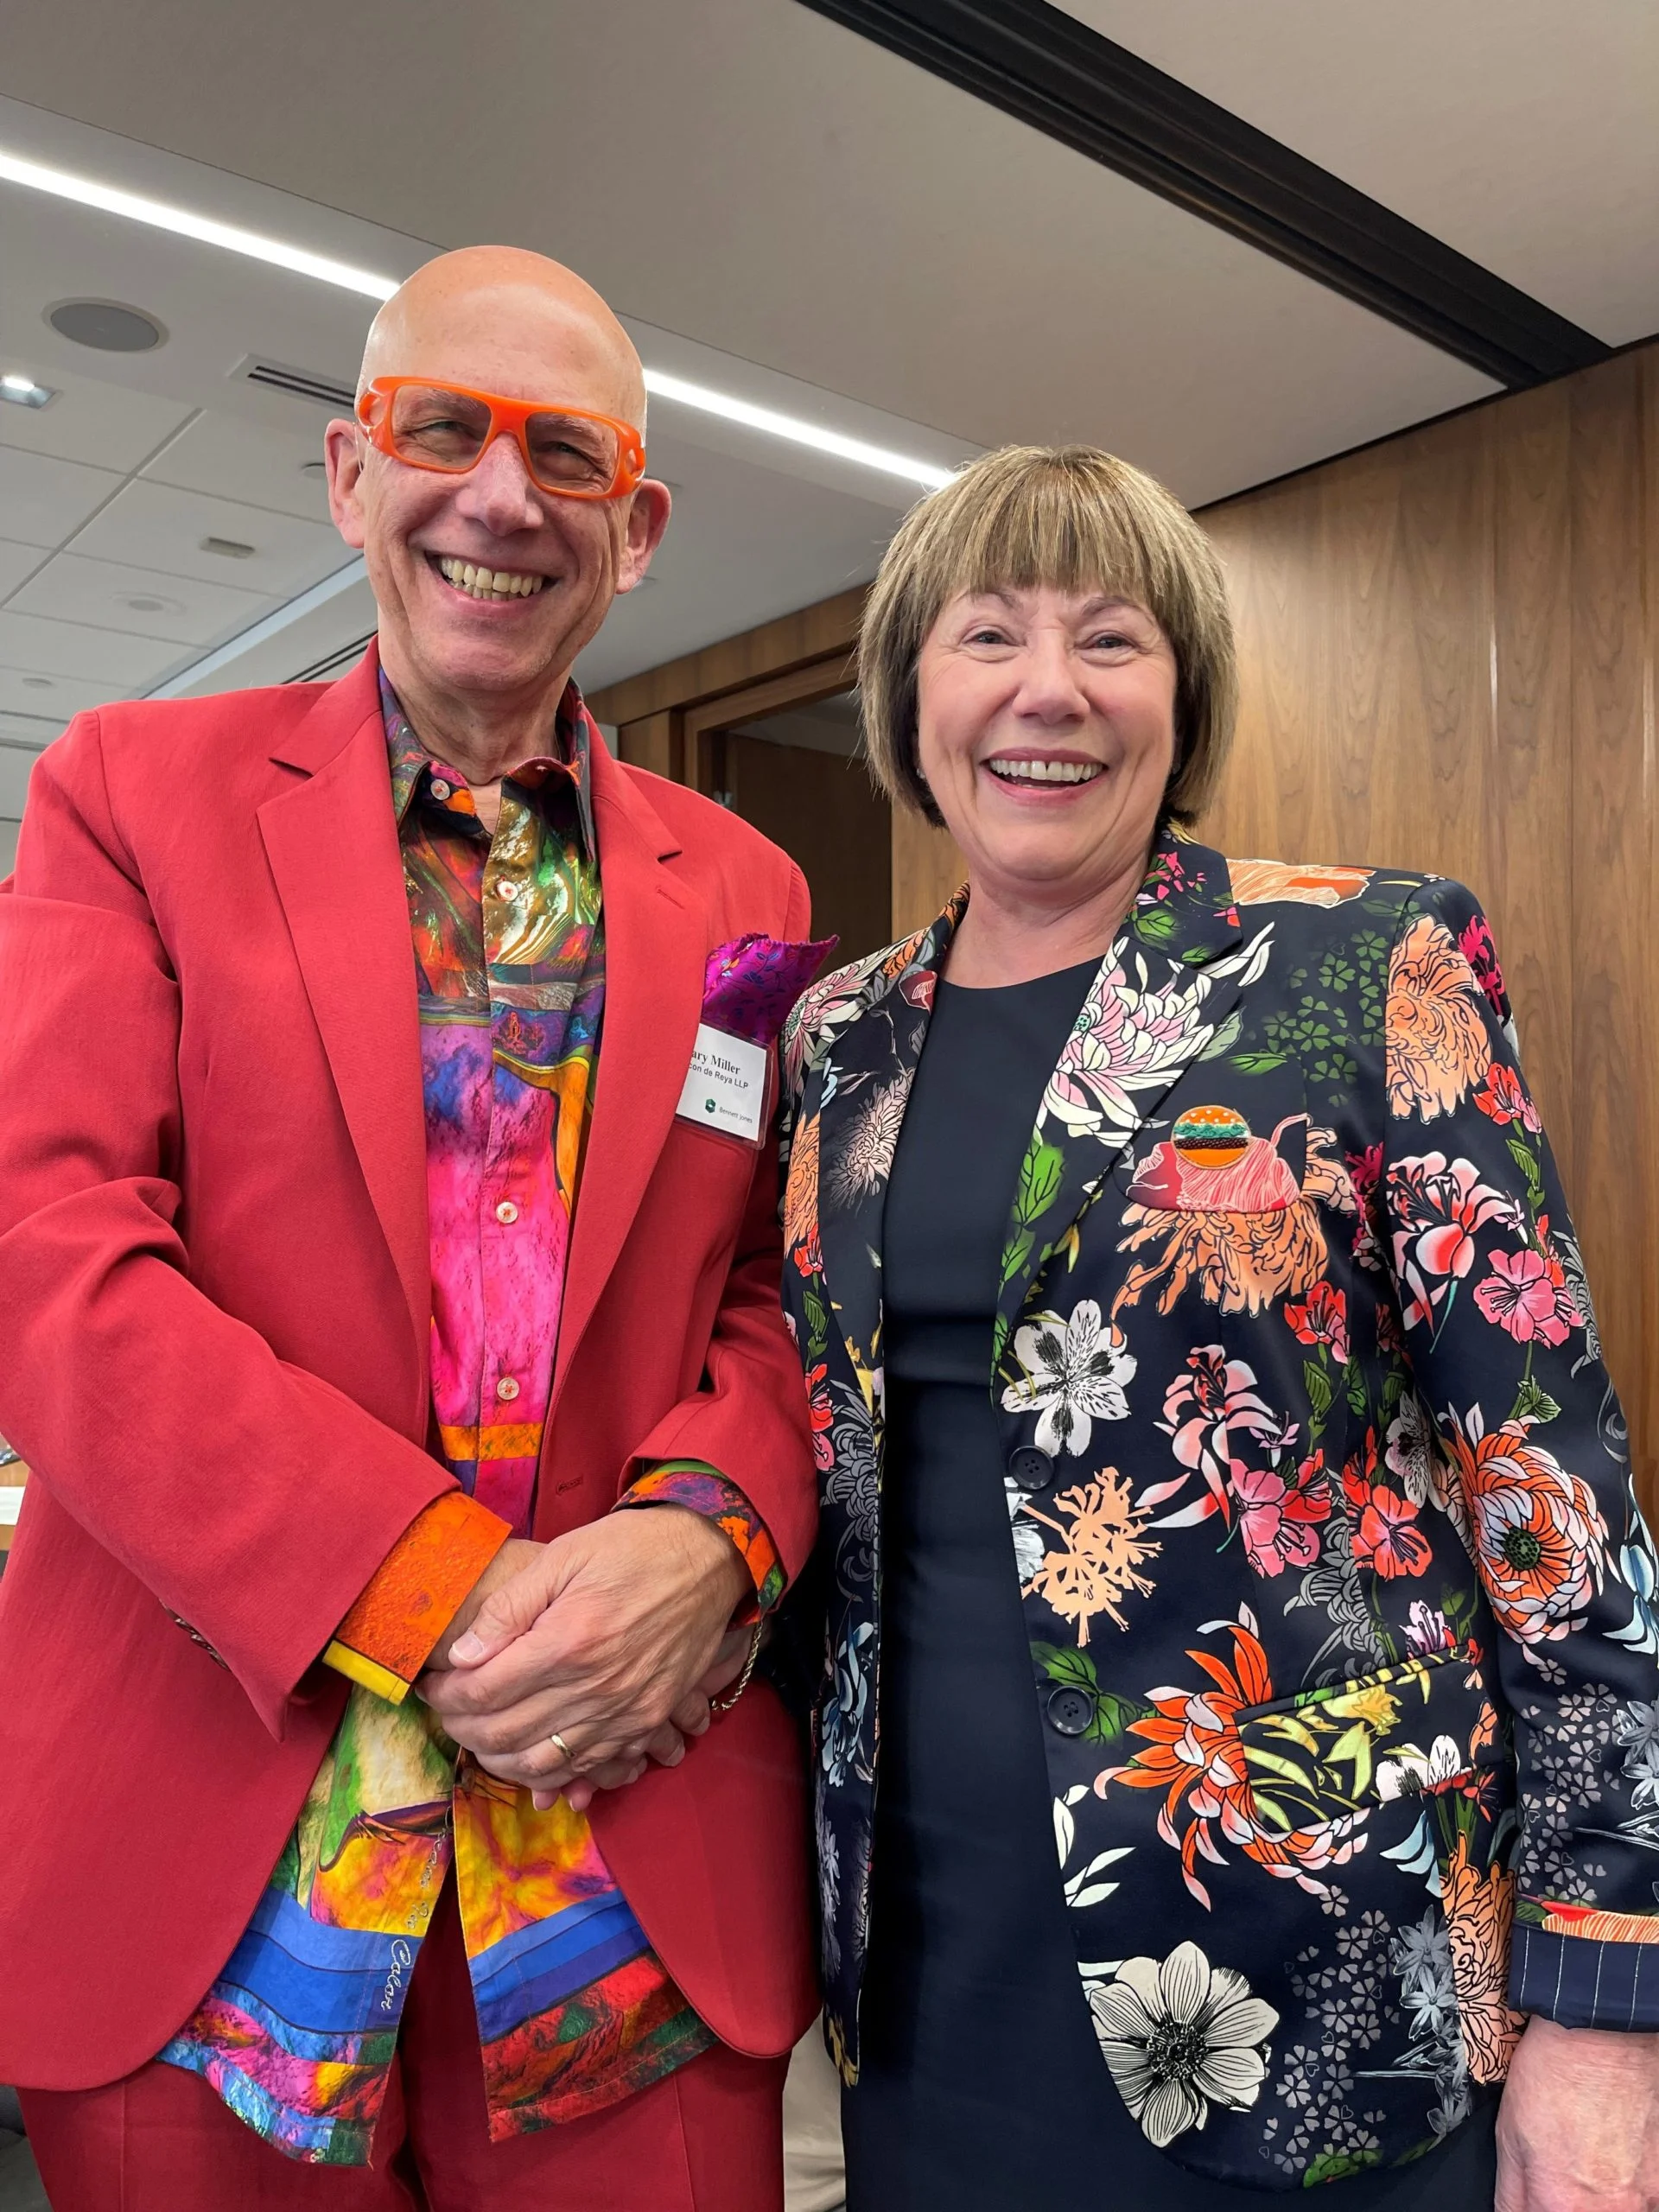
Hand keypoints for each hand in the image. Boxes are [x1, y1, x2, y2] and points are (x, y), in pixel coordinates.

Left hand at [417, 1506, 752, 1811]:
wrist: (710, 1560)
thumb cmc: (632, 1549)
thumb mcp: (562, 1557)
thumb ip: (508, 1608)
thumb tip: (460, 1655)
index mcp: (567, 1641)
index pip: (482, 1692)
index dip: (445, 1695)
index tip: (431, 1684)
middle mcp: (594, 1688)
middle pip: (504, 1734)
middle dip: (461, 1728)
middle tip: (446, 1711)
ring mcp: (623, 1713)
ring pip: (540, 1764)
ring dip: (497, 1758)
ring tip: (478, 1733)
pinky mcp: (645, 1722)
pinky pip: (585, 1767)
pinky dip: (547, 1772)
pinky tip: (527, 1753)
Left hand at [1497, 2016, 1658, 2210]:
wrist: (1603, 2036)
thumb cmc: (1555, 2076)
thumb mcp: (1508, 2134)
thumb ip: (1513, 2194)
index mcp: (1558, 2204)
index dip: (1536, 2207)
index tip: (1538, 2194)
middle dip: (1568, 2202)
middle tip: (1567, 2169)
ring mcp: (1643, 2201)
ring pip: (1616, 2211)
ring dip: (1603, 2198)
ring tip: (1593, 2158)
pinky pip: (1645, 2201)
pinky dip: (1631, 2186)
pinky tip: (1617, 2153)